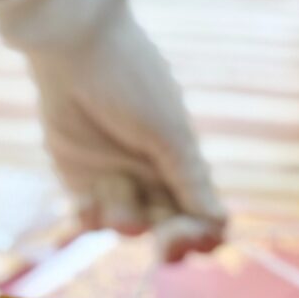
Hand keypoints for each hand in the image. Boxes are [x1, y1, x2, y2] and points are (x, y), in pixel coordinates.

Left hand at [0, 0, 226, 260]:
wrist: (77, 55)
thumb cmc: (134, 84)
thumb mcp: (169, 133)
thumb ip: (189, 181)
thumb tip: (221, 224)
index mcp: (183, 168)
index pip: (202, 217)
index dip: (204, 236)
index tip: (199, 237)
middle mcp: (154, 182)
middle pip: (169, 232)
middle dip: (170, 241)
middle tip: (165, 240)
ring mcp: (118, 186)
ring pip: (127, 229)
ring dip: (123, 216)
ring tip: (112, 188)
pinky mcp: (82, 186)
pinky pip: (90, 220)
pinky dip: (90, 217)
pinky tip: (87, 201)